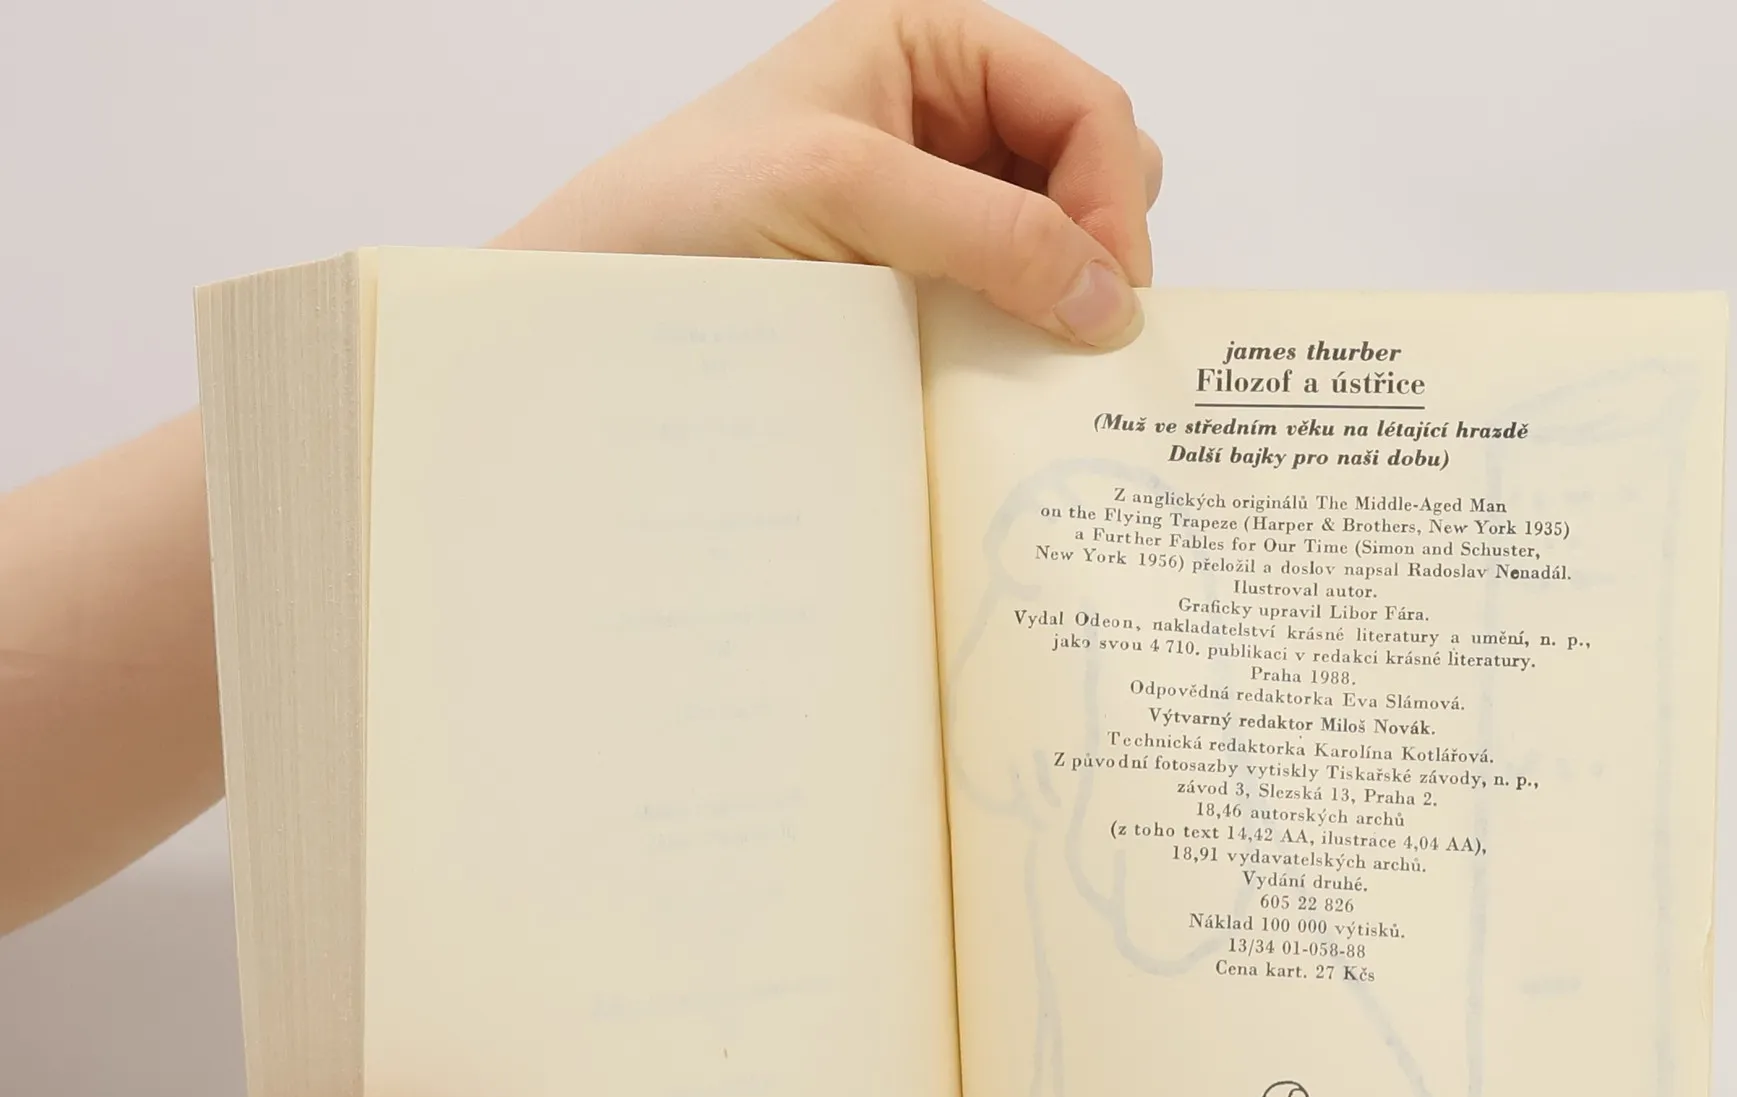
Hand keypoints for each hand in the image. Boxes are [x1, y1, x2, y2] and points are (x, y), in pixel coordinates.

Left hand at [497, 0, 1160, 347]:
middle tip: (1082, 332)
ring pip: (1053, 249)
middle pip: (1086, 173)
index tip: (1108, 293)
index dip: (1111, 194)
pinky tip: (1002, 377)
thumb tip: (1107, 299)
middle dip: (1096, 246)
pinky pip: (1003, 312)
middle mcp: (940, 123)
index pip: (1082, 105)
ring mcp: (928, 214)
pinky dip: (1020, 343)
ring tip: (1037, 358)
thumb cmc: (683, 211)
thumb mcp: (846, 186)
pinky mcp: (910, 293)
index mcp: (930, 48)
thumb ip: (988, 228)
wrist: (594, 306)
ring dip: (1060, 302)